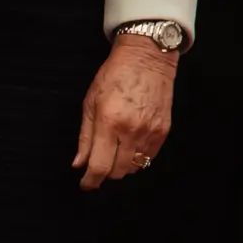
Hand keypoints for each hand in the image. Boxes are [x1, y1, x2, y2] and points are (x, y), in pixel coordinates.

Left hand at [75, 36, 178, 186]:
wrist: (147, 58)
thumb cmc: (115, 76)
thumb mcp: (90, 103)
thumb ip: (85, 137)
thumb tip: (79, 163)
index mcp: (108, 122)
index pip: (99, 166)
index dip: (90, 181)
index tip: (86, 184)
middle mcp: (131, 130)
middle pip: (117, 172)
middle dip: (105, 173)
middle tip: (99, 164)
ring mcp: (150, 131)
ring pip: (135, 167)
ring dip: (122, 166)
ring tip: (116, 153)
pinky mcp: (163, 130)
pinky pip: (150, 157)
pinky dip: (138, 157)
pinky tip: (131, 146)